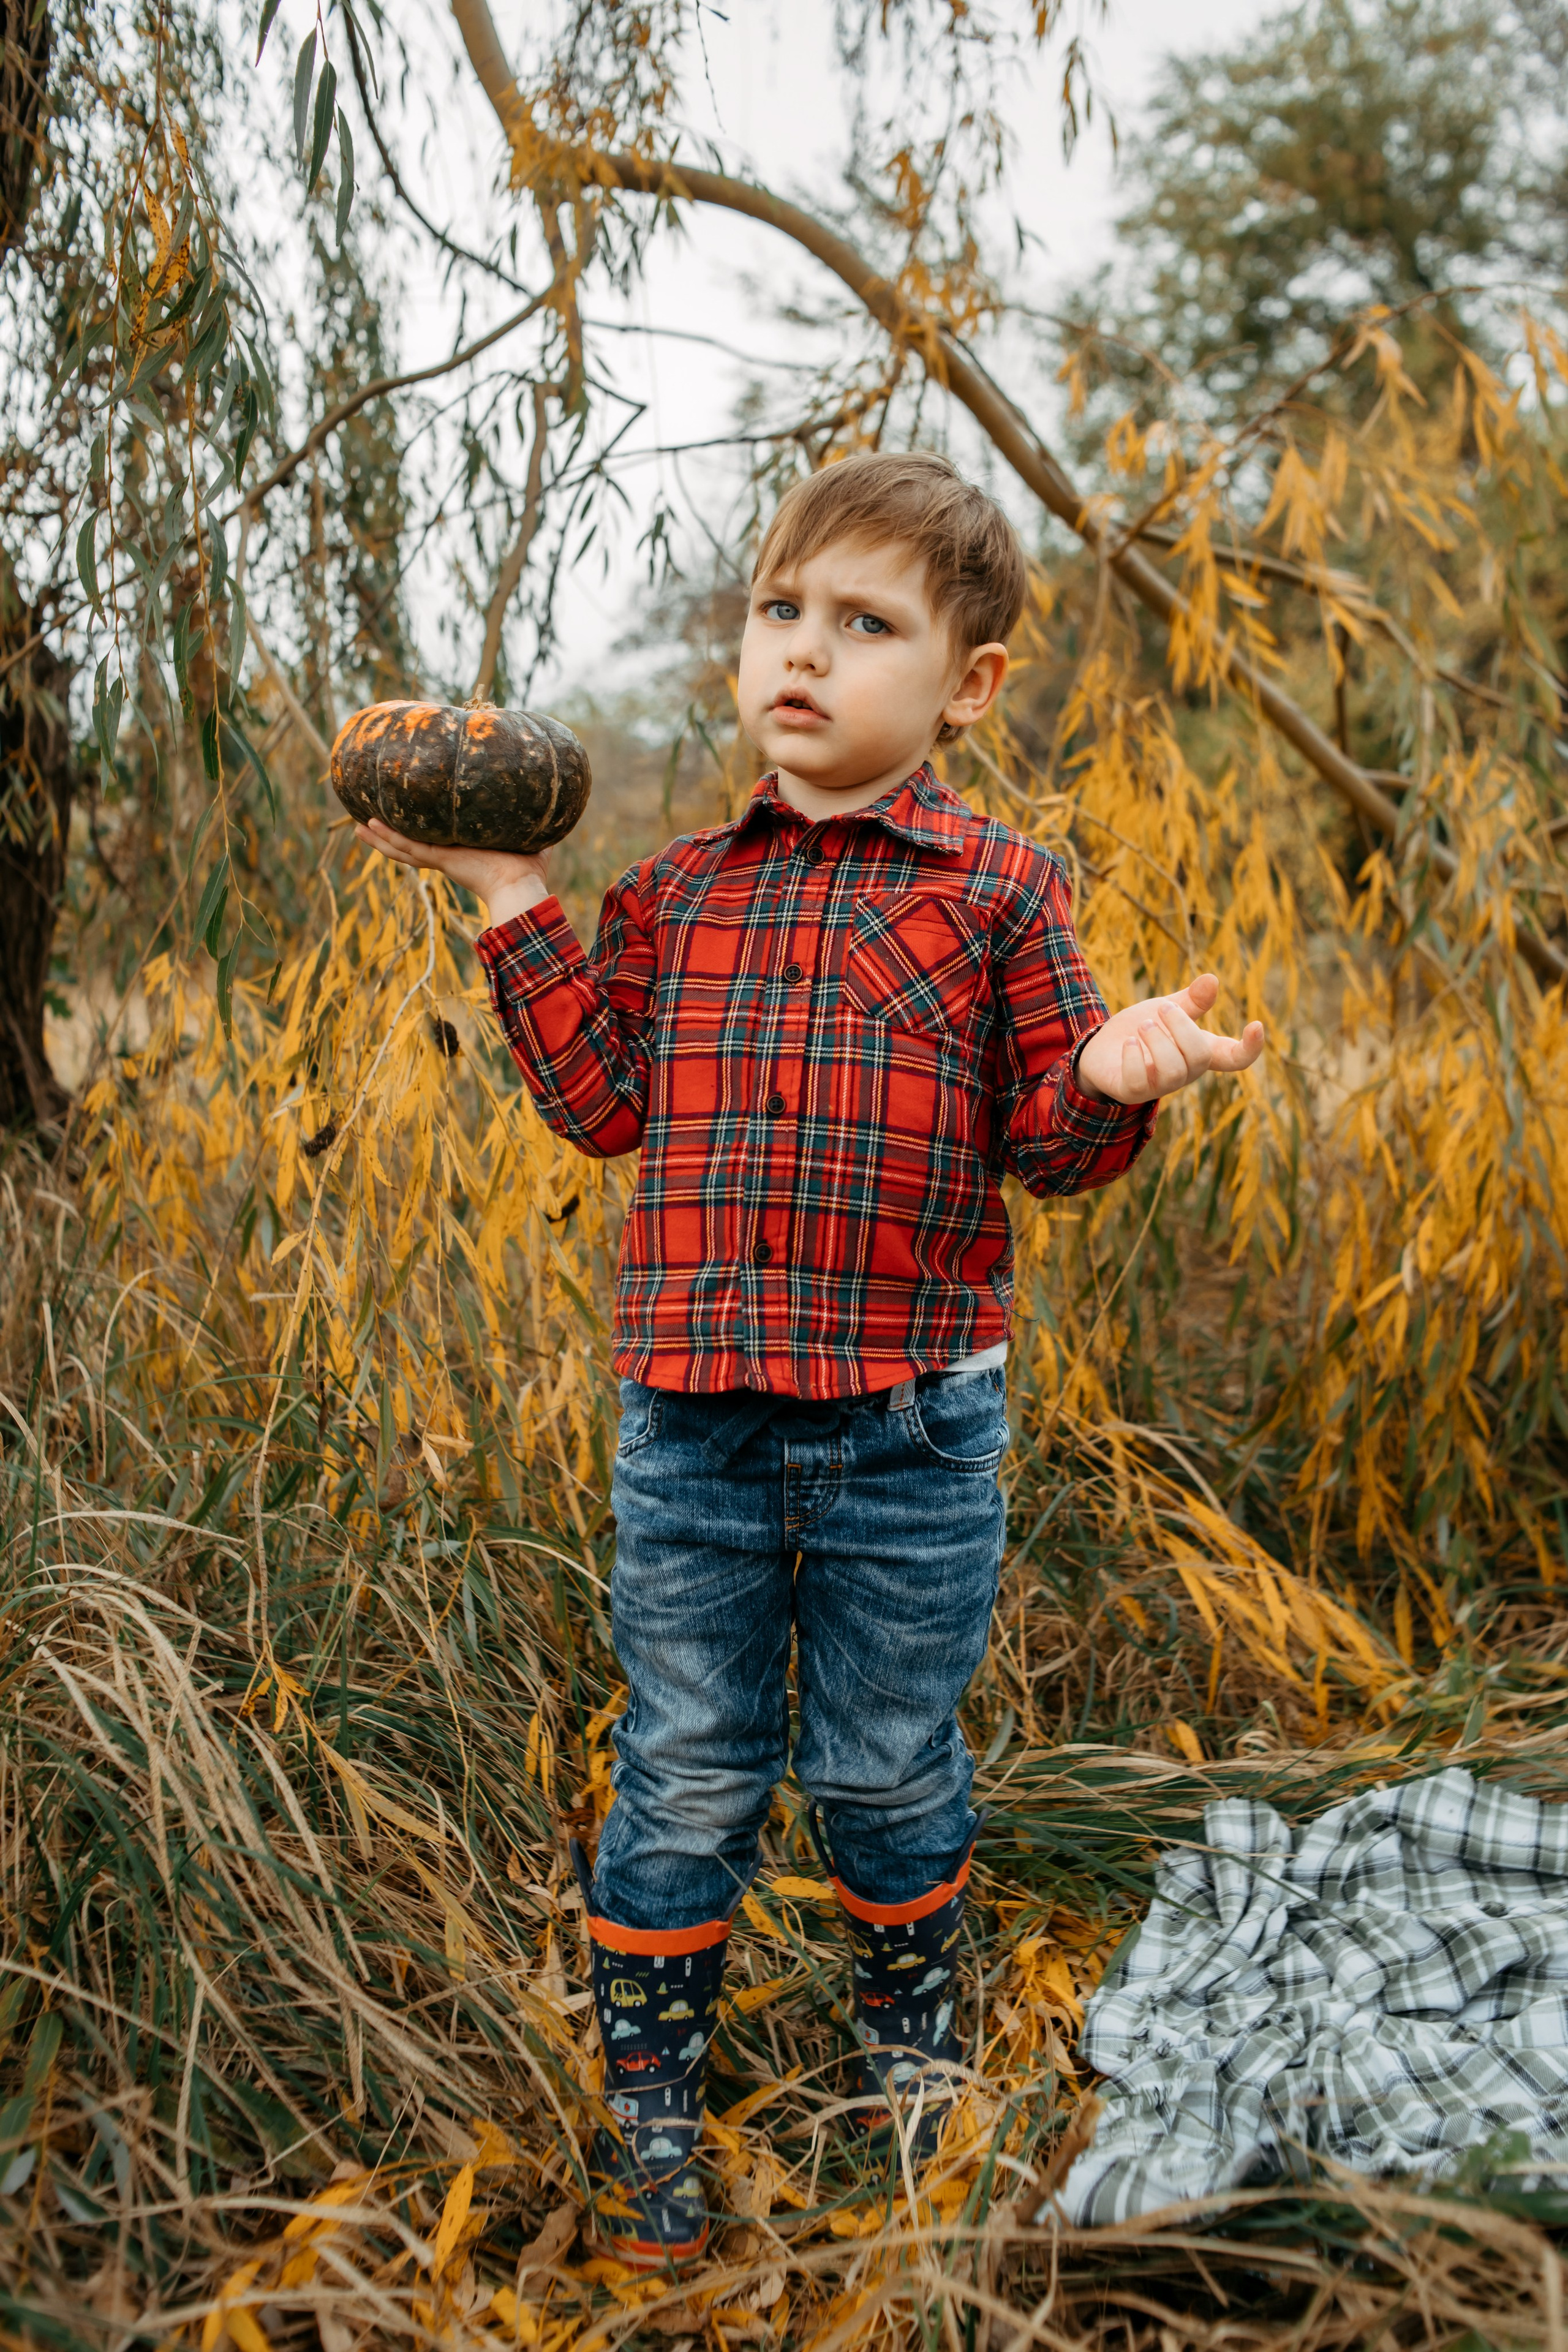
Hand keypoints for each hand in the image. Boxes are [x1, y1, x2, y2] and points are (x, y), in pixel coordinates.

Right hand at [354, 818, 549, 926]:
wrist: (521, 886)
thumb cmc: (528, 869)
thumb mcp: (526, 838)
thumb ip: (528, 822)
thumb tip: (543, 802)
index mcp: (462, 853)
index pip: (433, 842)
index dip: (418, 833)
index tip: (406, 822)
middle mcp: (447, 856)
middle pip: (409, 846)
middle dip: (388, 837)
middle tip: (367, 824)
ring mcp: (440, 858)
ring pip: (401, 847)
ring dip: (379, 838)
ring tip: (358, 826)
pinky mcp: (439, 859)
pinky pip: (407, 847)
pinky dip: (387, 838)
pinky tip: (367, 826)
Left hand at [1075, 972, 1263, 1105]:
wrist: (1101, 1049)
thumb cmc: (1142, 1030)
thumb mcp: (1166, 1010)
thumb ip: (1190, 1001)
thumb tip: (1212, 980)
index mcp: (1200, 1051)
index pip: (1234, 1058)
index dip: (1250, 1048)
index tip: (1256, 1025)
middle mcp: (1185, 1072)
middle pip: (1200, 1057)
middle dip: (1181, 1026)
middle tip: (1162, 1008)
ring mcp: (1160, 1086)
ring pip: (1173, 1070)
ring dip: (1157, 1040)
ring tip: (1143, 1026)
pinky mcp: (1133, 1092)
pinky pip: (1140, 1081)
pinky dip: (1134, 1057)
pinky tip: (1129, 1043)